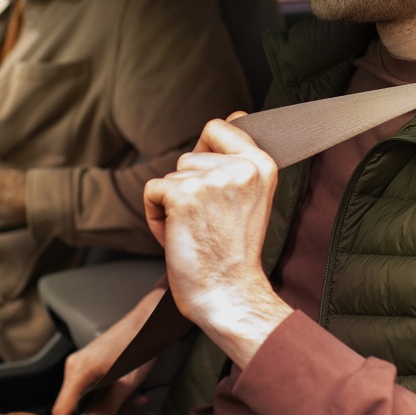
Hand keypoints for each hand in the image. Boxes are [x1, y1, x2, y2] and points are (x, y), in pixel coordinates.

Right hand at [52, 288, 163, 414]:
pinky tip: (127, 396)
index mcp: (79, 370)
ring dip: (102, 407)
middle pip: (71, 404)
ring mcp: (82, 363)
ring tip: (126, 408)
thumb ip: (107, 408)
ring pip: (83, 396)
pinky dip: (105, 395)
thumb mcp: (126, 384)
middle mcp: (75, 365)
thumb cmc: (139, 345)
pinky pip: (90, 386)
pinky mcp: (90, 363)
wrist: (147, 323)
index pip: (62, 408)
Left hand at [143, 114, 292, 368]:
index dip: (207, 153)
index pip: (222, 125)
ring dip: (173, 203)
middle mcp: (241, 167)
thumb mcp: (252, 196)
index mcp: (262, 164)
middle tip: (207, 222)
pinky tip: (177, 236)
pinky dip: (155, 215)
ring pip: (171, 174)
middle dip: (189, 186)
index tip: (214, 188)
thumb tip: (228, 119)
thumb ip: (239, 160)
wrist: (229, 295)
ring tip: (195, 231)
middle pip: (190, 154)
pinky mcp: (183, 195)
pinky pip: (152, 190)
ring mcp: (212, 179)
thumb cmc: (235, 254)